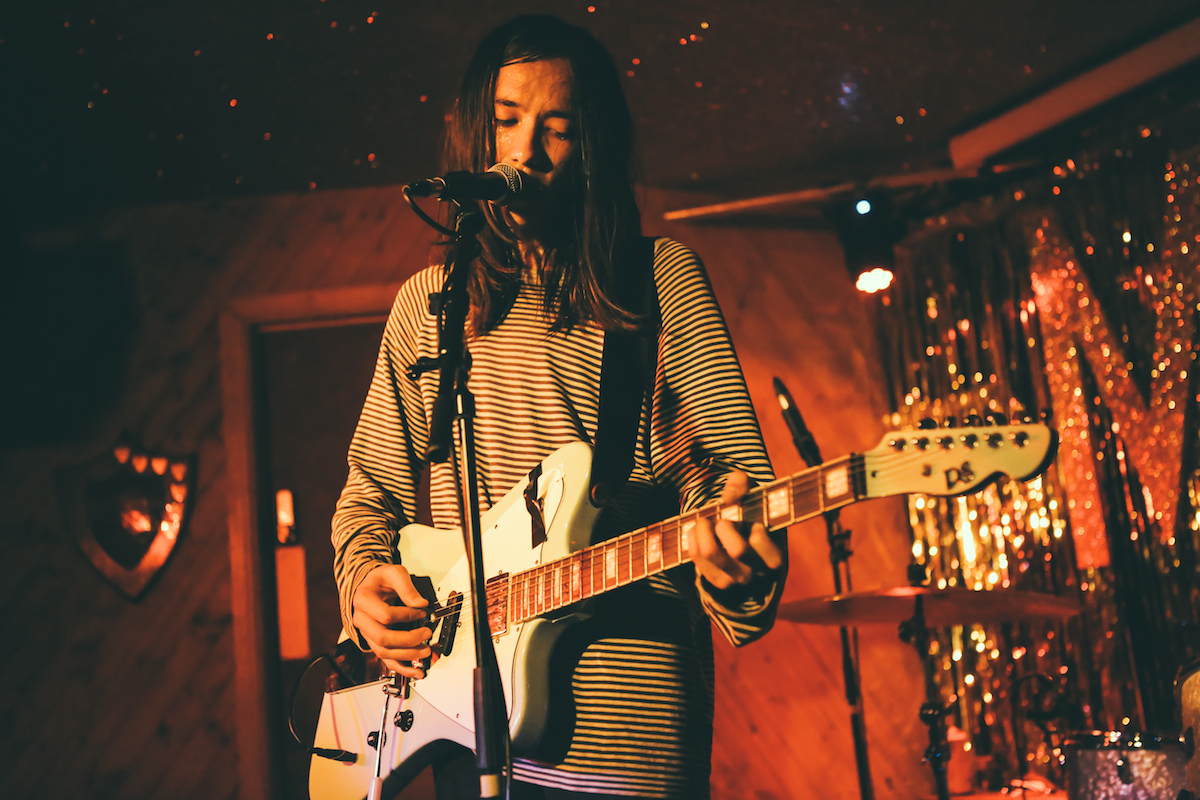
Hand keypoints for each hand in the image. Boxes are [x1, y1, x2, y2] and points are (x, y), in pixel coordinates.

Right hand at [352, 564, 431, 678]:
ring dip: (407, 655)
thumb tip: (421, 604)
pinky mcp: (375, 643)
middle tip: (426, 634)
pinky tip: (416, 671)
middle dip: (408, 639)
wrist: (368, 585)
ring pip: (384, 652)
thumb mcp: (394, 573)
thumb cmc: (380, 579)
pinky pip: (385, 660)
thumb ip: (407, 587)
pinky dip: (402, 668)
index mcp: (364, 600)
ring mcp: (367, 634)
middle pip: (382, 638)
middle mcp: (362, 620)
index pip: (386, 615)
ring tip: (426, 651)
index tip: (422, 610)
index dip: (407, 615)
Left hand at [690, 471, 783, 590]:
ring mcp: (734, 579)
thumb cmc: (752, 519)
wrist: (742, 547)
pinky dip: (693, 537)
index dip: (755, 526)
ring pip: (711, 552)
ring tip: (705, 520)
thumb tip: (732, 490)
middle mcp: (756, 572)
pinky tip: (698, 530)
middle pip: (738, 549)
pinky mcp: (714, 580)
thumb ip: (744, 486)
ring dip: (703, 529)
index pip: (762, 541)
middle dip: (725, 525)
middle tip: (723, 519)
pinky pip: (696, 556)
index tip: (753, 520)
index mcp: (774, 556)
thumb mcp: (754, 499)